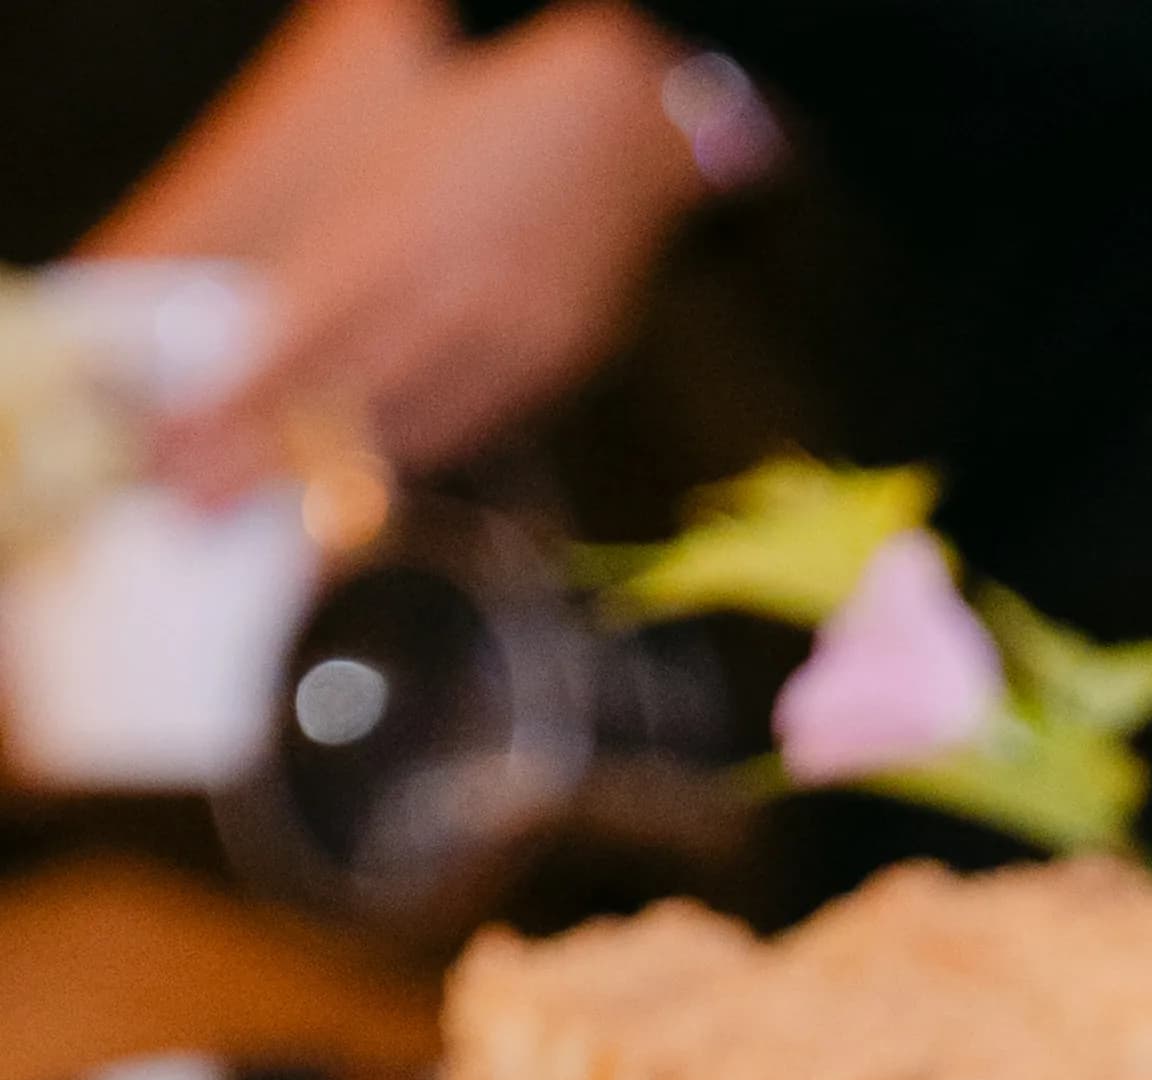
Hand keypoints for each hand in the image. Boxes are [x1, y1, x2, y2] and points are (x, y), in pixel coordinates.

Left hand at [154, 5, 707, 500]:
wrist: (620, 124)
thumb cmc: (481, 131)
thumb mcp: (381, 176)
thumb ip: (327, 265)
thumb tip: (261, 356)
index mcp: (399, 232)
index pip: (297, 345)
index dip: (232, 408)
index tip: (174, 450)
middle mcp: (458, 296)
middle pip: (344, 405)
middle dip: (264, 464)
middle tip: (199, 504)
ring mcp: (515, 343)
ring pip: (410, 435)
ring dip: (334, 488)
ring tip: (275, 526)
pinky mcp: (555, 369)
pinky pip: (469, 431)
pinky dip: (409, 463)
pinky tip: (368, 494)